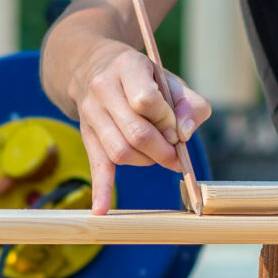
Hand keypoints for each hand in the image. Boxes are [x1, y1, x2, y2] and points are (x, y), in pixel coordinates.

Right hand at [72, 44, 210, 212]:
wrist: (93, 69)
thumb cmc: (142, 79)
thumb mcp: (169, 80)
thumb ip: (190, 103)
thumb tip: (185, 133)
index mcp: (126, 66)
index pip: (146, 101)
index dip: (167, 120)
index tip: (176, 128)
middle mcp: (102, 88)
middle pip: (135, 133)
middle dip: (162, 150)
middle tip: (175, 154)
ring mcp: (90, 113)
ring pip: (121, 152)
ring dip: (147, 161)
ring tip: (158, 155)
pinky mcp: (87, 136)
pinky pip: (96, 165)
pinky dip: (100, 189)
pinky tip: (101, 210)